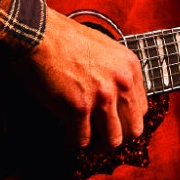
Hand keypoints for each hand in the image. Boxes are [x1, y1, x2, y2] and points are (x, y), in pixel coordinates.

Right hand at [15, 7, 149, 148]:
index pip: (142, 109)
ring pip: (110, 141)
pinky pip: (80, 140)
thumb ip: (115, 72)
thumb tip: (115, 99)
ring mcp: (102, 97)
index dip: (125, 121)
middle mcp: (122, 83)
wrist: (37, 33)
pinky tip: (63, 141)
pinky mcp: (78, 108)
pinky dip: (70, 144)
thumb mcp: (104, 49)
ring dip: (95, 146)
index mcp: (130, 67)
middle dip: (115, 137)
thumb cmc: (63, 38)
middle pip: (132, 130)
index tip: (112, 124)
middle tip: (99, 139)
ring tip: (82, 141)